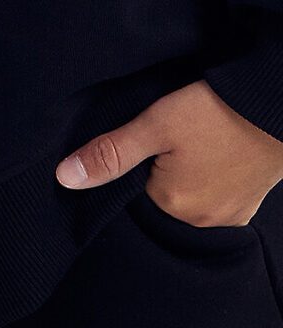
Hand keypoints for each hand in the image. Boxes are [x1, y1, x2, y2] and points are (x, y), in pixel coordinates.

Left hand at [55, 78, 282, 225]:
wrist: (274, 104)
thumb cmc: (217, 113)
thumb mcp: (155, 124)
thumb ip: (110, 152)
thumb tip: (64, 177)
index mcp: (172, 208)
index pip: (131, 192)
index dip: (130, 163)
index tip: (140, 139)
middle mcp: (201, 223)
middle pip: (160, 196)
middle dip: (157, 170)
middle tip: (171, 134)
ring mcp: (229, 216)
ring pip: (188, 197)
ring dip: (184, 174)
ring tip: (192, 140)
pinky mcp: (248, 203)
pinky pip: (215, 196)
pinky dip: (208, 177)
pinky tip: (211, 150)